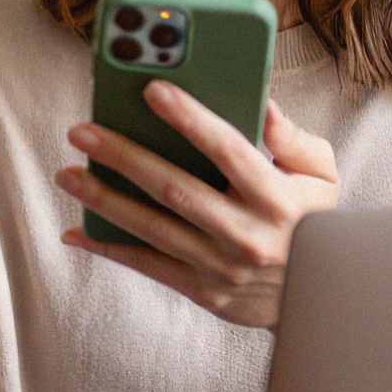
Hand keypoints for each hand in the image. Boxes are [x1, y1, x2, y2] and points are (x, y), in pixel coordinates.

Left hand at [54, 86, 338, 330]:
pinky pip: (149, 267)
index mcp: (277, 198)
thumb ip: (293, 140)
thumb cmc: (314, 223)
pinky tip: (76, 231)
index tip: (152, 90)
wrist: (324, 301)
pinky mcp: (204, 292)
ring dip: (104, 201)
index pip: (228, 149)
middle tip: (82, 132)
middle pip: (175, 189)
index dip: (190, 119)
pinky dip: (109, 248)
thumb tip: (262, 105)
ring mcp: (222, 267)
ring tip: (67, 173)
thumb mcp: (321, 177)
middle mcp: (247, 234)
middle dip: (123, 157)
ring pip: (153, 229)